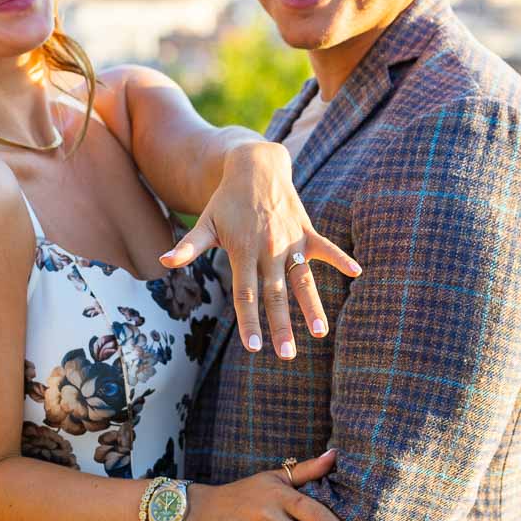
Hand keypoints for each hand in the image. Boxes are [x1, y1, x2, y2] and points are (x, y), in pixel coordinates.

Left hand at [159, 140, 360, 357]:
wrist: (256, 165)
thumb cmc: (226, 200)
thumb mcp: (205, 222)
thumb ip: (188, 246)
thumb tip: (163, 262)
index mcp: (243, 251)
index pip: (245, 295)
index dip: (249, 322)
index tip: (254, 347)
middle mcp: (269, 249)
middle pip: (275, 294)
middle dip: (281, 326)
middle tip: (286, 355)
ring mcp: (291, 240)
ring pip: (303, 279)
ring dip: (312, 306)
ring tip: (321, 332)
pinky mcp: (307, 230)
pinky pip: (326, 248)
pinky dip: (341, 259)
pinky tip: (357, 273)